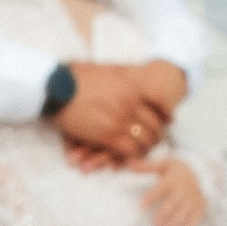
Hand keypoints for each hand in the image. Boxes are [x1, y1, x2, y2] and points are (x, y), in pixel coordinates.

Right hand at [53, 61, 176, 163]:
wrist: (57, 87)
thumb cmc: (78, 75)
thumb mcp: (109, 68)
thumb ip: (126, 73)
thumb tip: (138, 73)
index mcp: (132, 84)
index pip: (160, 101)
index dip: (167, 113)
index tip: (169, 120)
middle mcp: (130, 102)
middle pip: (155, 123)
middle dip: (158, 134)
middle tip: (156, 139)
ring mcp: (120, 119)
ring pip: (144, 139)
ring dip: (146, 147)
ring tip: (144, 150)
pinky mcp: (107, 135)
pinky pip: (129, 150)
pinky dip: (132, 155)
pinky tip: (130, 156)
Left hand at [141, 153, 204, 225]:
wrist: (201, 171)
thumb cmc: (177, 170)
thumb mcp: (163, 164)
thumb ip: (147, 166)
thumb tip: (130, 163)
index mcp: (173, 179)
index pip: (161, 188)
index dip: (151, 196)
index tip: (141, 205)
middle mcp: (183, 189)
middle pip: (173, 203)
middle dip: (164, 214)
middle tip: (154, 223)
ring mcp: (192, 198)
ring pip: (183, 212)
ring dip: (174, 222)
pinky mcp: (199, 206)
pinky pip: (195, 218)